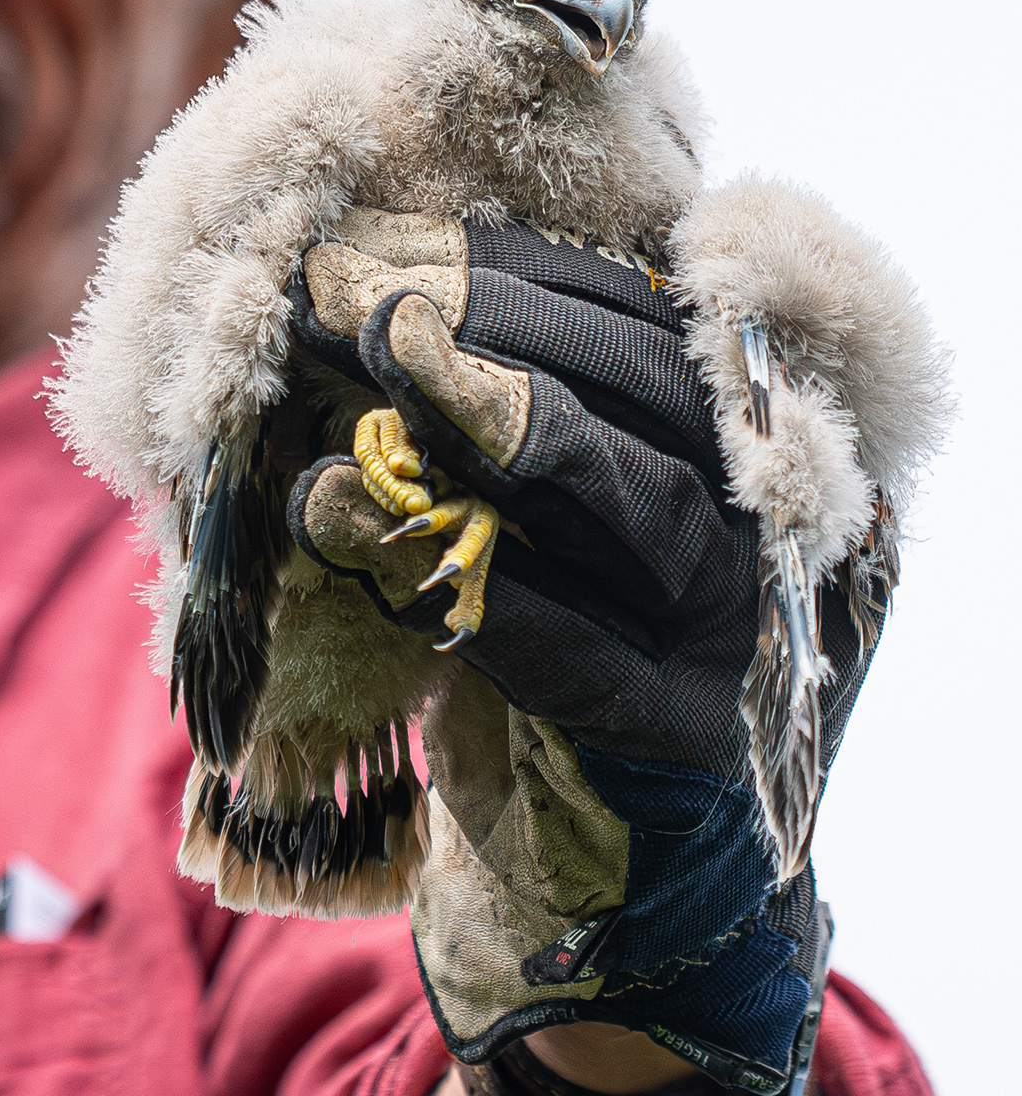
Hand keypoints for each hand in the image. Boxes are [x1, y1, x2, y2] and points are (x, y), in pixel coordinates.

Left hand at [289, 212, 850, 1095]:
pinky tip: (356, 529)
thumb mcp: (518, 513)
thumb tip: (353, 300)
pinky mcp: (687, 744)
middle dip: (490, 323)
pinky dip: (469, 584)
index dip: (506, 270)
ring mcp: (737, 634)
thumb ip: (478, 422)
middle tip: (355, 295)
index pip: (633, 318)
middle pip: (644, 383)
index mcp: (726, 441)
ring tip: (379, 365)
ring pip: (637, 496)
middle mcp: (756, 521)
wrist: (609, 863)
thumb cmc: (545, 645)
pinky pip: (583, 653)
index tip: (377, 246)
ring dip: (496, 423)